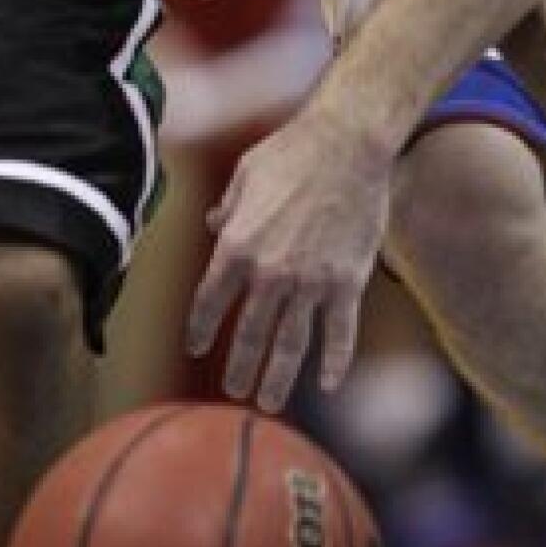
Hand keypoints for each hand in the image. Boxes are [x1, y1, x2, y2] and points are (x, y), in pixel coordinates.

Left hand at [185, 113, 390, 410]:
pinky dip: (335, 363)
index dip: (201, 329)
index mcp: (236, 247)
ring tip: (269, 403)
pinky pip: (340, 334)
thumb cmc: (291, 150)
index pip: (210, 302)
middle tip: (234, 390)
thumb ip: (228, 209)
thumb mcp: (244, 175)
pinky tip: (329, 385)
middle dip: (239, 368)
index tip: (197, 348)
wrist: (347, 143)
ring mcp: (311, 283)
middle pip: (250, 335)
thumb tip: (213, 224)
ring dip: (278, 380)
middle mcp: (270, 273)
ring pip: (291, 346)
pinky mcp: (348, 284)